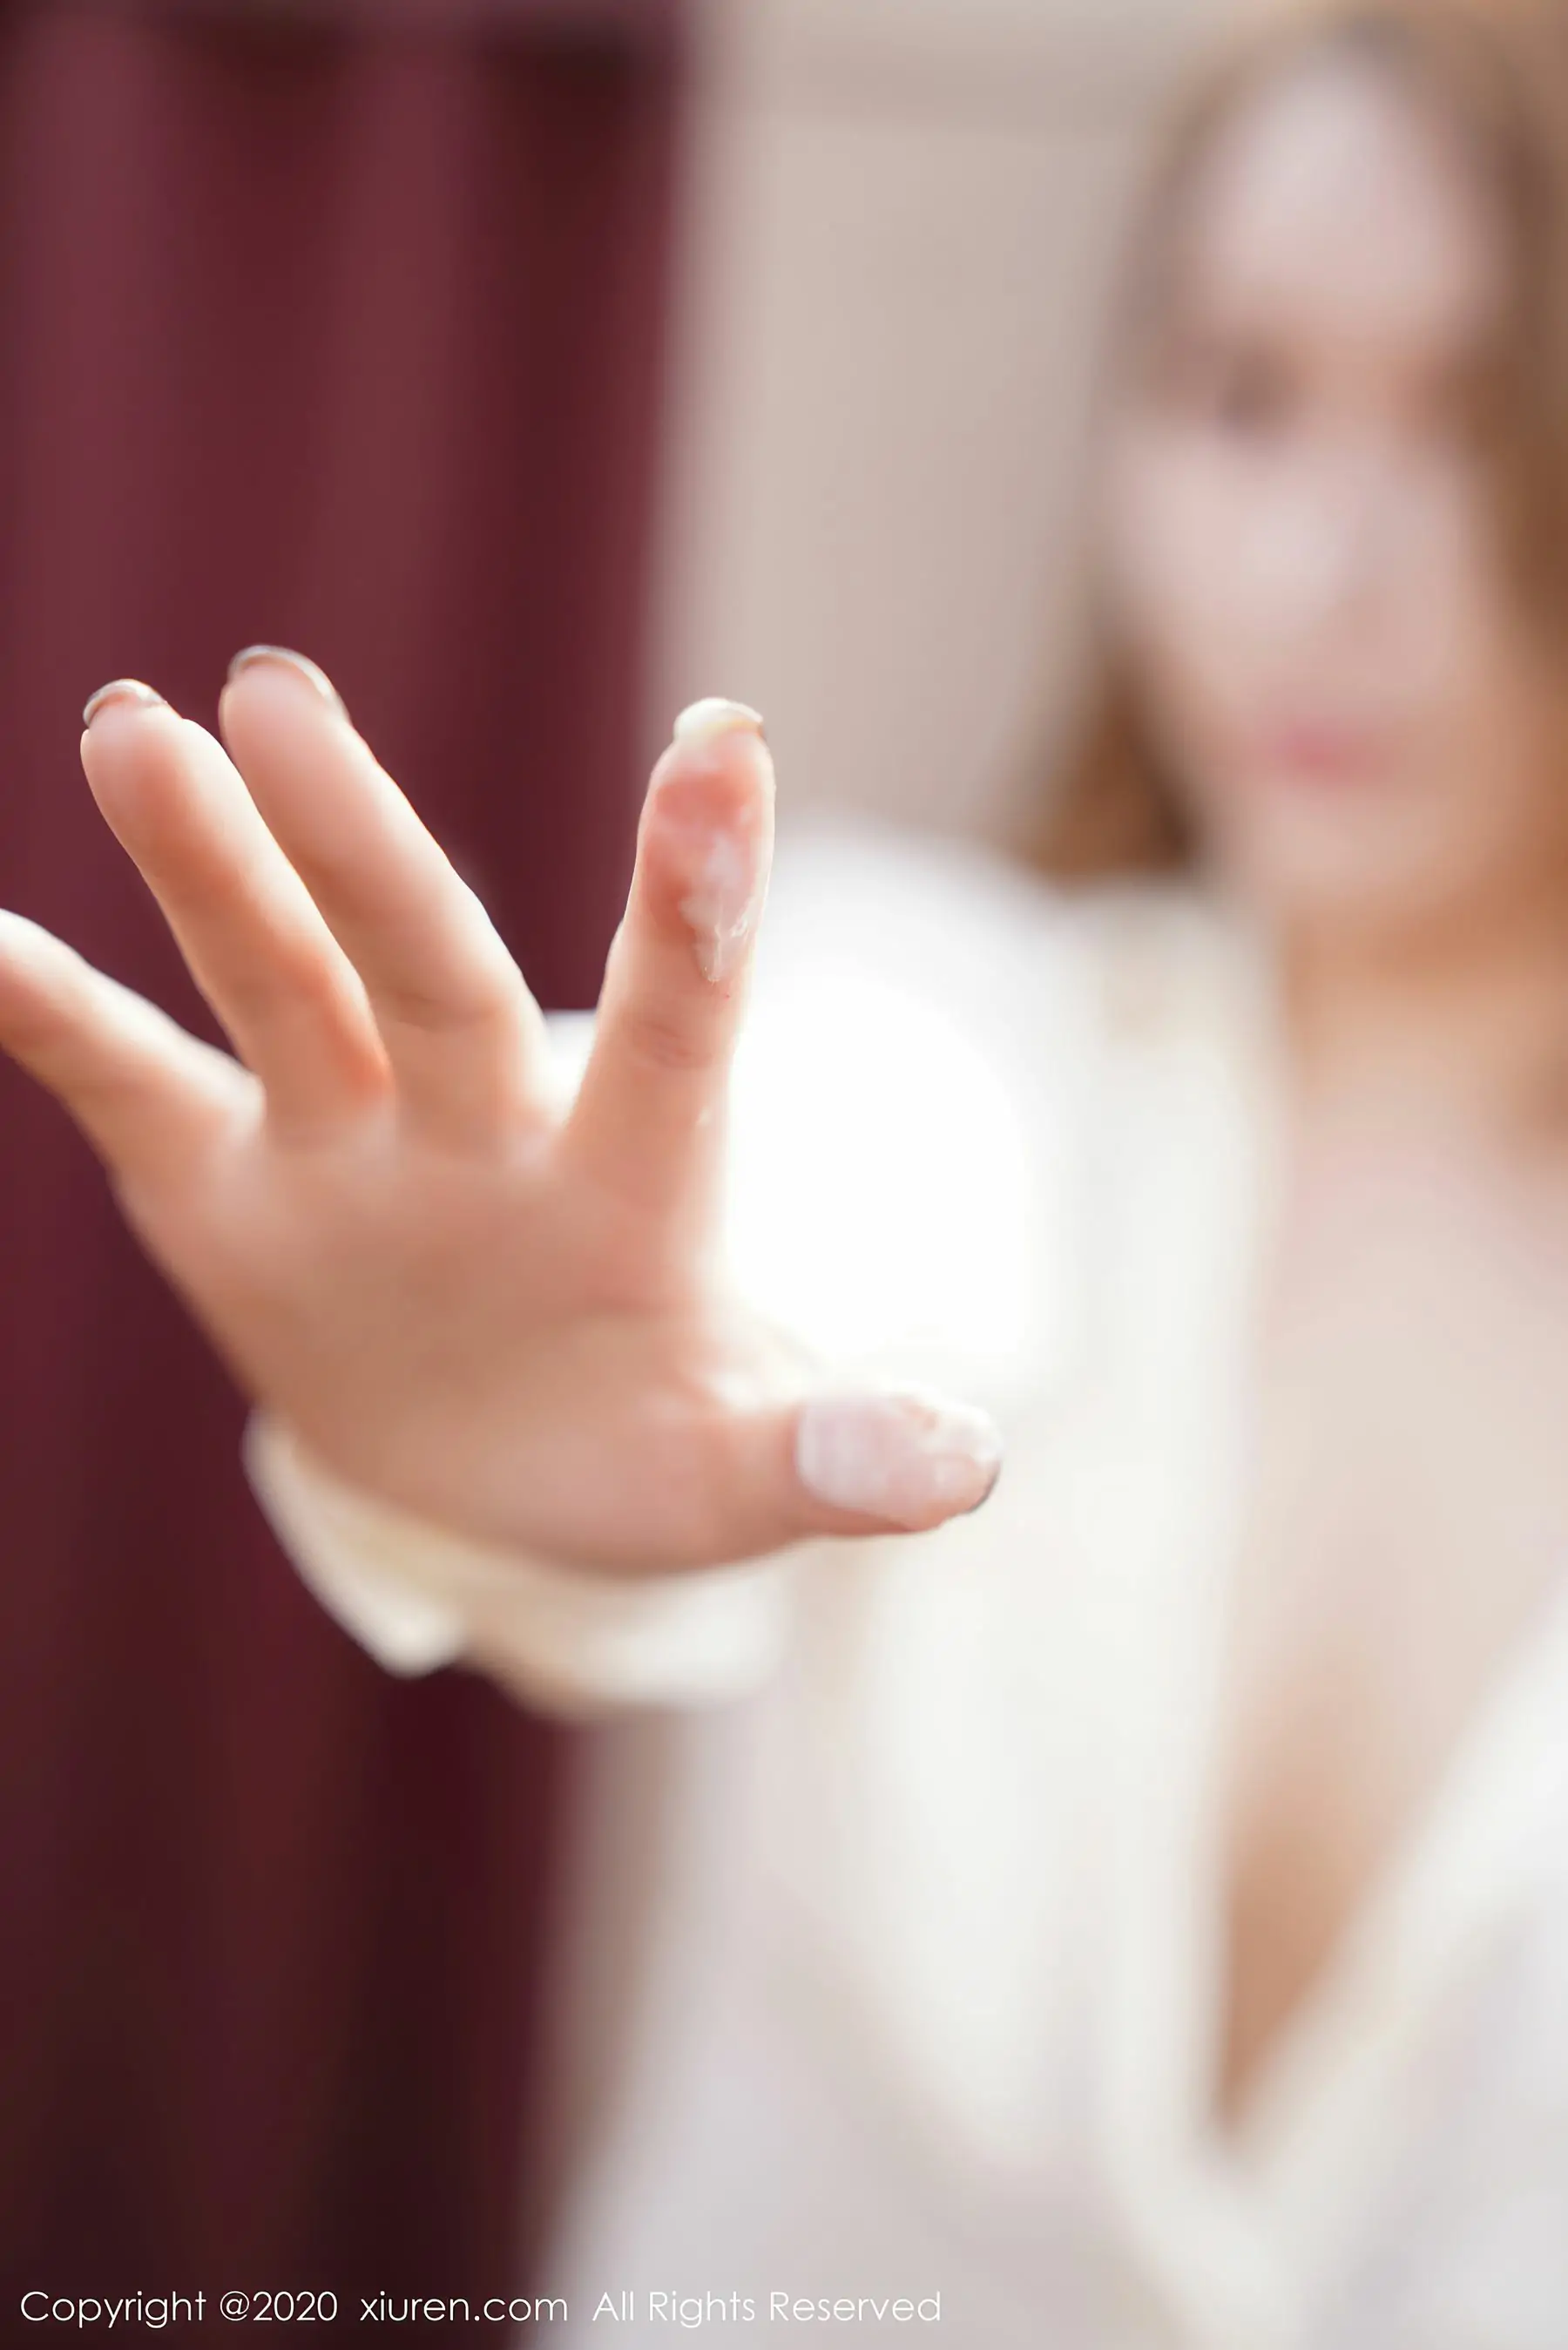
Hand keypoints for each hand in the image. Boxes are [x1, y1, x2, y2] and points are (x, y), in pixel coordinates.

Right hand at [0, 651, 1001, 1572]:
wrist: (505, 1470)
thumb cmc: (643, 1457)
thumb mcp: (730, 1477)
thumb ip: (822, 1458)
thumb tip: (964, 1465)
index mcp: (632, 1183)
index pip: (673, 1023)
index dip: (694, 898)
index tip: (726, 745)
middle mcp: (485, 1126)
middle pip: (423, 971)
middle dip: (356, 848)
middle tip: (275, 698)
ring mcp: (351, 1148)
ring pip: (279, 985)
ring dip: (208, 872)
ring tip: (137, 729)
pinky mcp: (233, 1192)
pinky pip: (134, 1091)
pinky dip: (56, 1023)